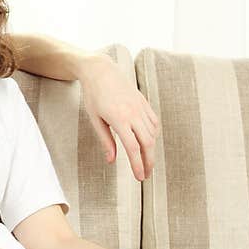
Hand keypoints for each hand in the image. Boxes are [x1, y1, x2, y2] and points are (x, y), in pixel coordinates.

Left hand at [78, 55, 158, 180]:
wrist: (101, 70)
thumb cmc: (93, 95)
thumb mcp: (95, 119)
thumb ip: (105, 140)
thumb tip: (111, 161)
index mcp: (119, 119)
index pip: (133, 148)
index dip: (138, 165)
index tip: (140, 177)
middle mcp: (133, 114)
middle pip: (148, 143)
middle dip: (149, 162)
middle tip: (146, 175)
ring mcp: (140, 107)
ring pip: (153, 133)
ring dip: (152, 150)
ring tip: (146, 161)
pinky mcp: (144, 102)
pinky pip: (154, 122)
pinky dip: (154, 134)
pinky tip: (150, 142)